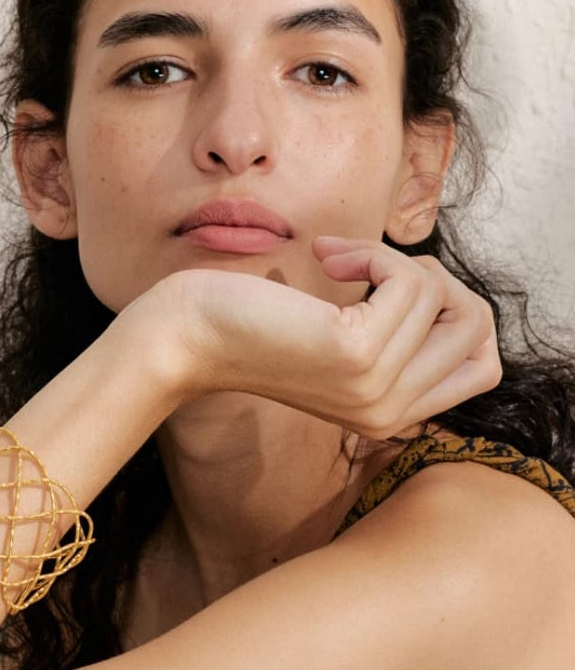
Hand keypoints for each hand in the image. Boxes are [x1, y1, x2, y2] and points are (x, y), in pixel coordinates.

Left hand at [152, 236, 500, 438]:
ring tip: (338, 260)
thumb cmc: (257, 325)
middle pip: (478, 328)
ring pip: (443, 295)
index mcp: (389, 415)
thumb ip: (397, 337)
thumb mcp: (341, 342)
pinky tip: (326, 257)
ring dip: (392, 258)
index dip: (459, 313)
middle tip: (374, 269)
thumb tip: (444, 289)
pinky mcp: (356, 354)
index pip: (482, 366)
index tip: (397, 291)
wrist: (189, 334)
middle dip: (436, 279)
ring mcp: (375, 388)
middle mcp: (389, 413)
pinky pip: (410, 281)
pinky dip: (373, 253)